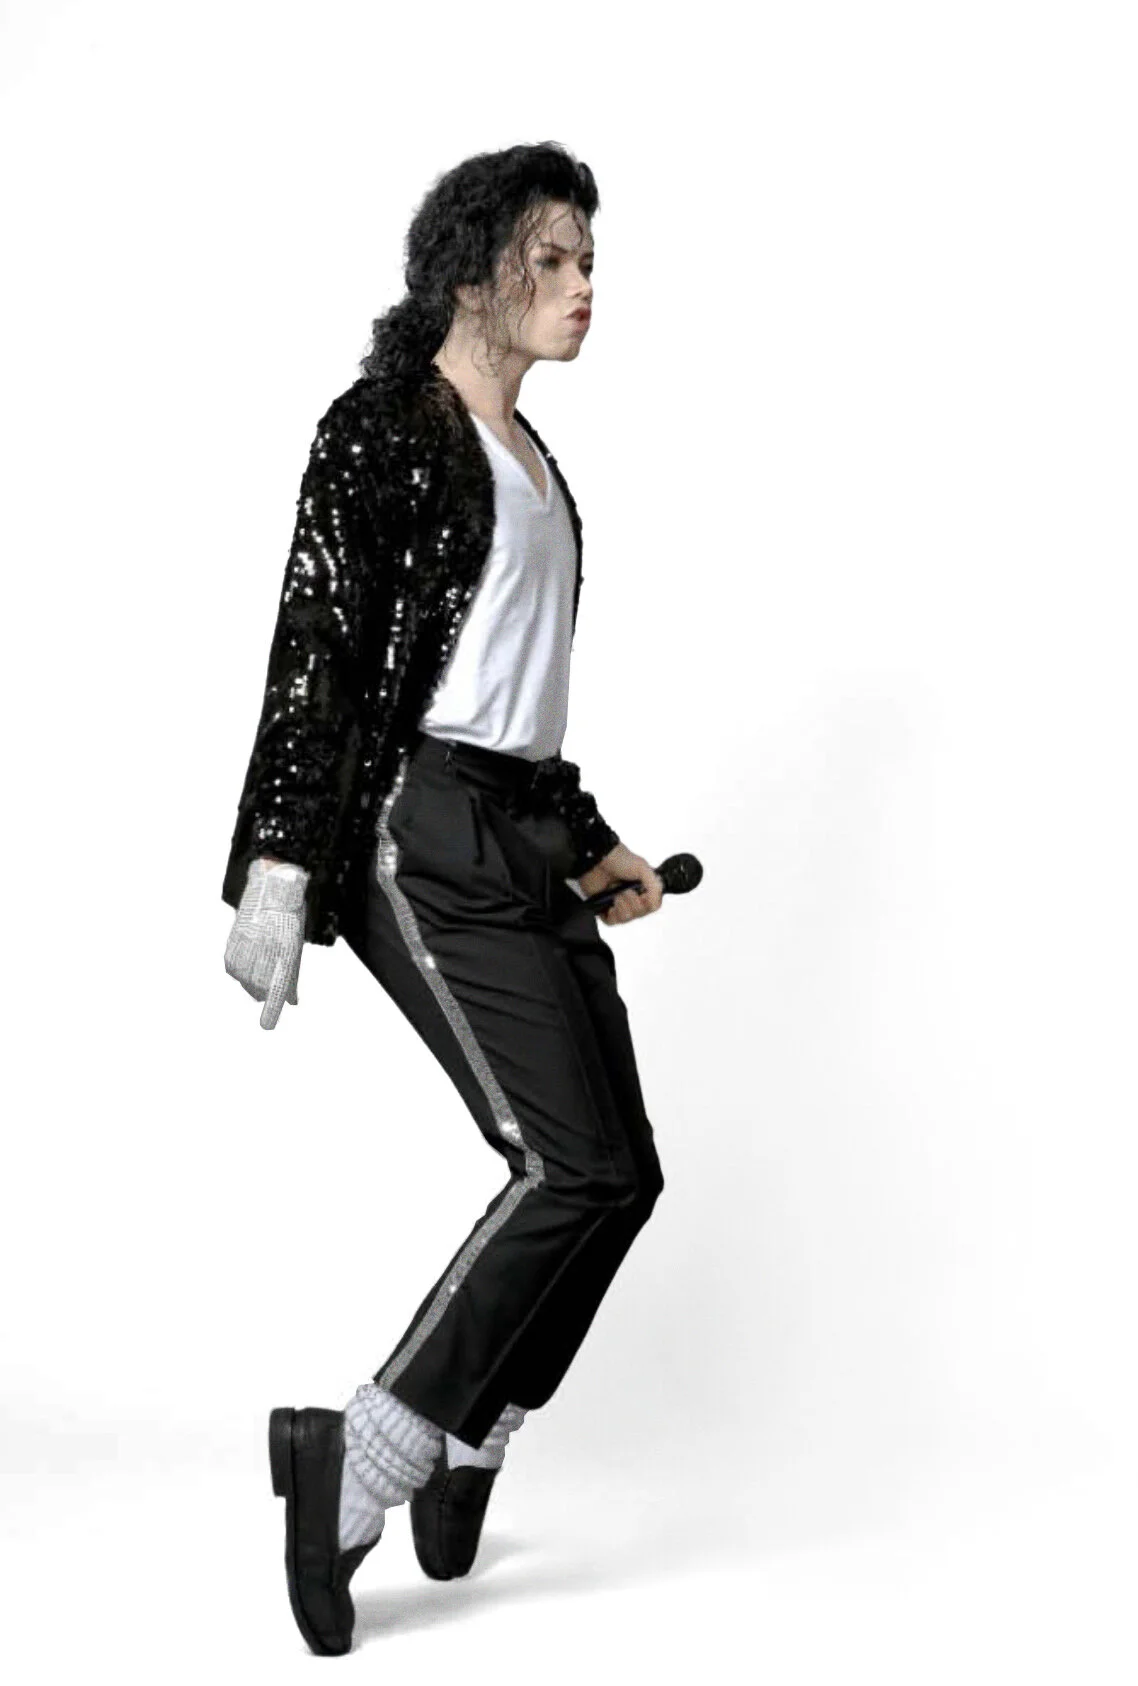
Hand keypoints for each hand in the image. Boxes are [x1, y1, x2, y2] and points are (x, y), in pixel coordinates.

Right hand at [224, 858, 307, 1028]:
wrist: (273, 887)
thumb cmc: (290, 920)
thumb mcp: (296, 947)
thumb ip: (293, 976)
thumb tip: (293, 1004)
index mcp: (285, 950)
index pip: (278, 985)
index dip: (272, 1008)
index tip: (266, 1026)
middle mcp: (265, 947)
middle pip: (259, 986)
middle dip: (263, 993)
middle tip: (264, 992)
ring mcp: (247, 943)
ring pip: (244, 979)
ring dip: (250, 983)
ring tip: (256, 975)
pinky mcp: (233, 939)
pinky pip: (233, 967)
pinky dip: (239, 971)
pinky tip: (245, 965)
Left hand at [577, 842, 663, 924]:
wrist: (596, 860)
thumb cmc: (618, 859)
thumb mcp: (643, 868)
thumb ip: (655, 886)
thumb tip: (655, 903)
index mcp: (644, 887)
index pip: (653, 905)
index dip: (648, 902)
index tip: (642, 894)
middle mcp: (633, 896)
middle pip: (640, 913)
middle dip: (633, 902)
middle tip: (626, 890)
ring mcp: (619, 903)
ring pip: (627, 918)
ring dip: (622, 905)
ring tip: (616, 893)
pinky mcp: (605, 908)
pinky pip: (612, 921)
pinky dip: (612, 914)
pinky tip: (611, 904)